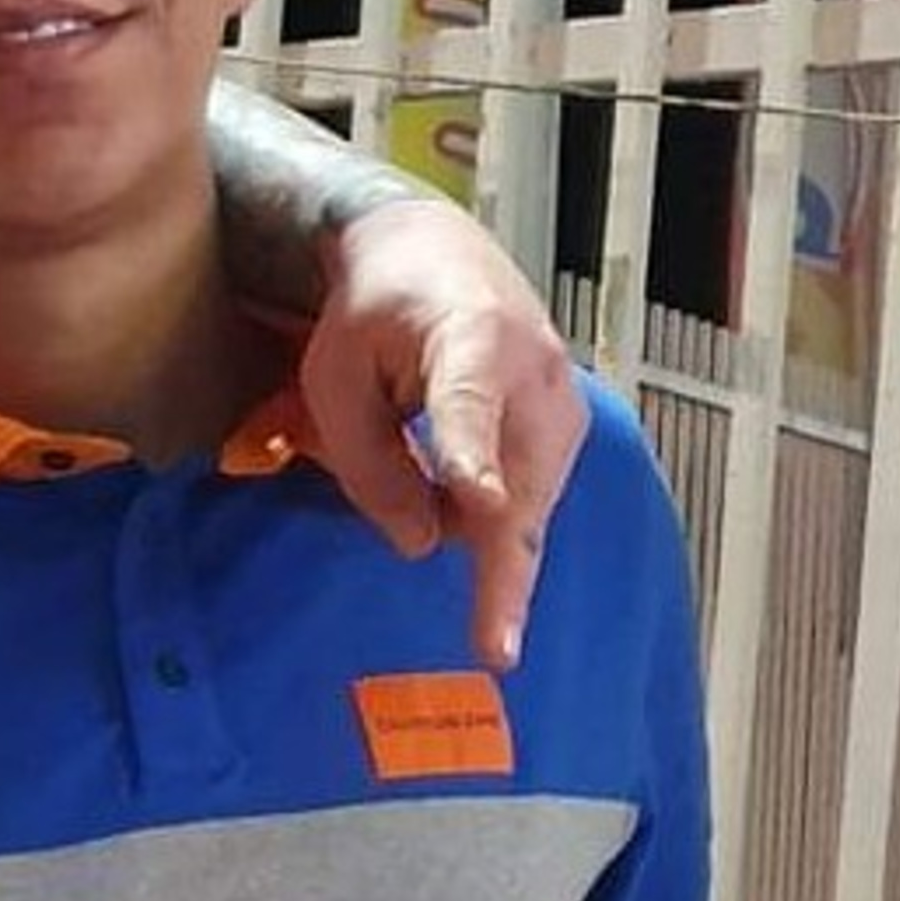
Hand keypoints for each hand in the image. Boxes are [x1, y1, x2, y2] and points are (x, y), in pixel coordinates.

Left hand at [294, 199, 588, 673]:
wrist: (434, 253)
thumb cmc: (374, 314)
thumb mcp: (336, 377)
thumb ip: (369, 463)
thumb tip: (423, 544)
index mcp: (468, 337)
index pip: (467, 408)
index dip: (472, 459)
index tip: (482, 504)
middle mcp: (533, 369)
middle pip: (521, 483)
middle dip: (508, 569)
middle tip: (496, 647)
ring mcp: (559, 400)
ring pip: (532, 505)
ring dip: (500, 562)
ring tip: (491, 635)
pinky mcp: (563, 429)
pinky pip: (532, 500)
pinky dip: (502, 538)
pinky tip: (484, 573)